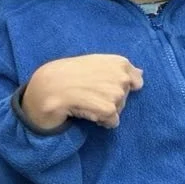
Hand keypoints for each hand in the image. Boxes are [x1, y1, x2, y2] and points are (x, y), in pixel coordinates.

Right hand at [21, 55, 142, 130]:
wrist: (44, 88)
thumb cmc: (67, 76)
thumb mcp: (94, 65)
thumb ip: (118, 69)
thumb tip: (141, 74)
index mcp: (118, 62)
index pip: (136, 81)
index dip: (117, 87)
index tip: (98, 84)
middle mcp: (119, 75)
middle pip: (125, 97)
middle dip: (110, 100)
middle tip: (87, 94)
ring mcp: (113, 92)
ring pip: (119, 110)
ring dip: (103, 111)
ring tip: (84, 102)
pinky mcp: (106, 108)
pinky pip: (112, 121)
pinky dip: (101, 121)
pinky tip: (85, 112)